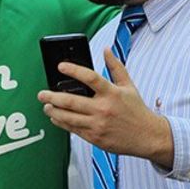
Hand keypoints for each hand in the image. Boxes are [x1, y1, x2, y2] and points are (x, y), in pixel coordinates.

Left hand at [38, 50, 173, 166]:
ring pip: (68, 118)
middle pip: (71, 101)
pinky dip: (62, 123)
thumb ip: (116, 67)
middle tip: (42, 93)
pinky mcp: (95, 138)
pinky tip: (56, 117)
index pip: (90, 77)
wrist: (147, 136)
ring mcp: (98, 125)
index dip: (73, 70)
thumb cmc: (137, 110)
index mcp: (112, 93)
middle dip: (52, 97)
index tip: (60, 66)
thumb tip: (106, 49)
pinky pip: (73, 130)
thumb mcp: (129, 86)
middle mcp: (103, 109)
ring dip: (53, 111)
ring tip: (46, 106)